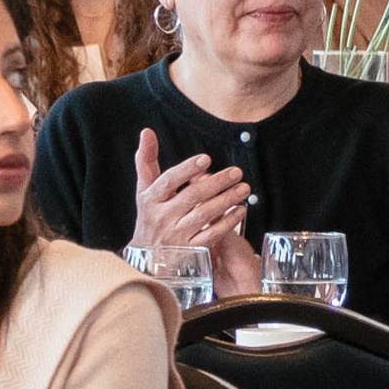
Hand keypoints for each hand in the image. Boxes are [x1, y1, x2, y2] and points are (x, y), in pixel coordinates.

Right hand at [129, 130, 250, 257]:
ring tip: (244, 188)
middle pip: (192, 197)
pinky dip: (228, 223)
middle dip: (217, 183)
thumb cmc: (150, 215)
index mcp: (151, 199)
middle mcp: (162, 217)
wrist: (147, 256)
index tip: (206, 159)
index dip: (187, 169)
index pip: (168, 181)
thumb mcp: (144, 189)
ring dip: (227, 200)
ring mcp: (176, 235)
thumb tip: (147, 132)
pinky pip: (211, 235)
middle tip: (237, 172)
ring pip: (204, 215)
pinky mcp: (190, 250)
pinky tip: (240, 211)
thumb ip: (146, 160)